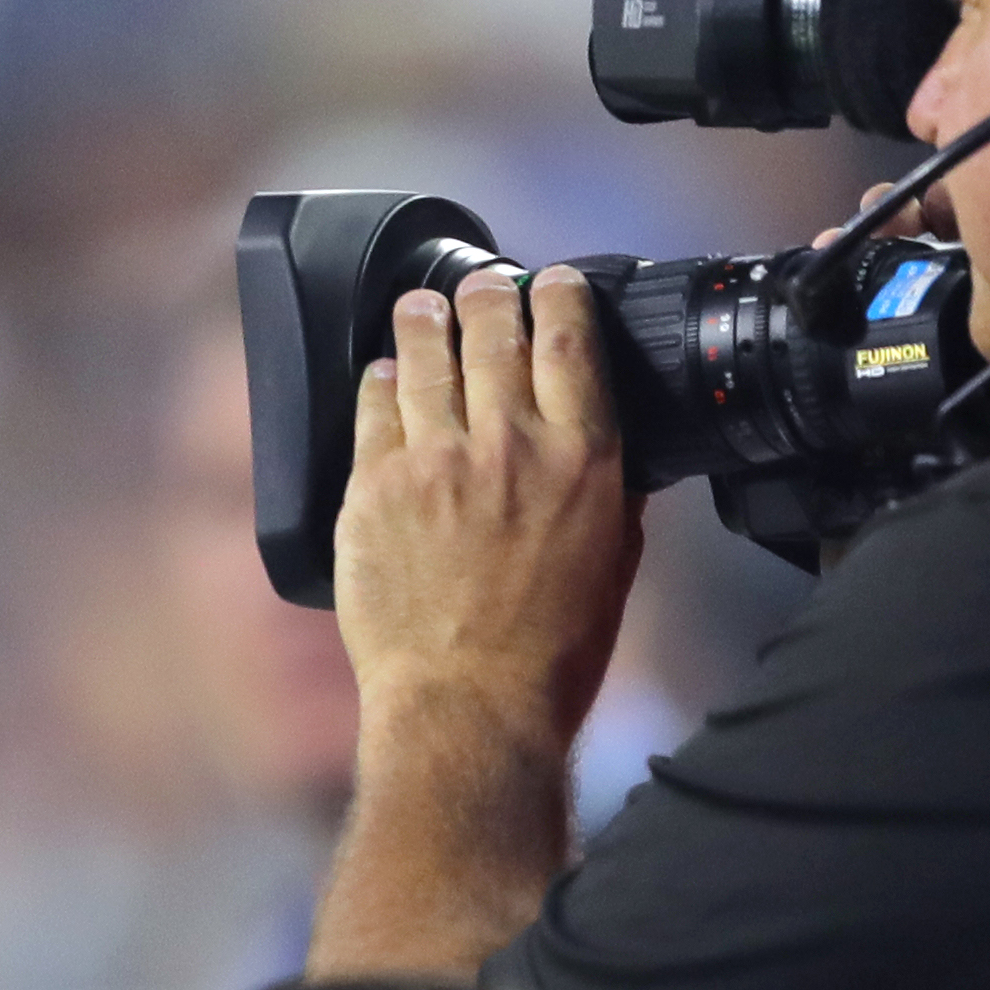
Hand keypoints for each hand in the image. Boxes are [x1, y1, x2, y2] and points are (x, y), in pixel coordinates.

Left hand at [337, 262, 635, 759]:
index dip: (558, 294)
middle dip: (488, 294)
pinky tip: (385, 374)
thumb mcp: (616, 564)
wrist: (470, 707)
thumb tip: (607, 452)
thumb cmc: (551, 655)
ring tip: (422, 308)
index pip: (571, 339)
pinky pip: (374, 408)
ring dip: (426, 319)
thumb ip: (611, 494)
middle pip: (494, 329)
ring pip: (427, 354)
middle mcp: (511, 446)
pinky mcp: (375, 488)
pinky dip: (381, 381)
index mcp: (582, 459)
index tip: (550, 282)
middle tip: (482, 287)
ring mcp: (436, 462)